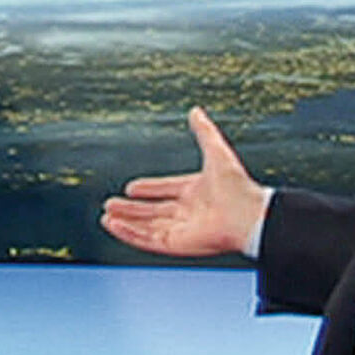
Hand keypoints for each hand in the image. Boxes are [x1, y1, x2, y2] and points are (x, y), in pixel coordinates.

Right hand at [100, 107, 265, 256]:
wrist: (249, 216)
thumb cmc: (238, 186)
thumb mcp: (216, 151)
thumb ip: (204, 131)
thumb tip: (196, 110)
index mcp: (197, 192)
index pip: (166, 190)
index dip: (149, 189)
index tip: (131, 188)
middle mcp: (189, 212)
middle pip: (153, 212)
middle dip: (131, 210)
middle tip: (110, 205)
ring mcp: (182, 230)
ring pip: (147, 227)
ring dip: (126, 223)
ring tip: (106, 217)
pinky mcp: (177, 244)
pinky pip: (148, 240)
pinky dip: (129, 234)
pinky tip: (114, 226)